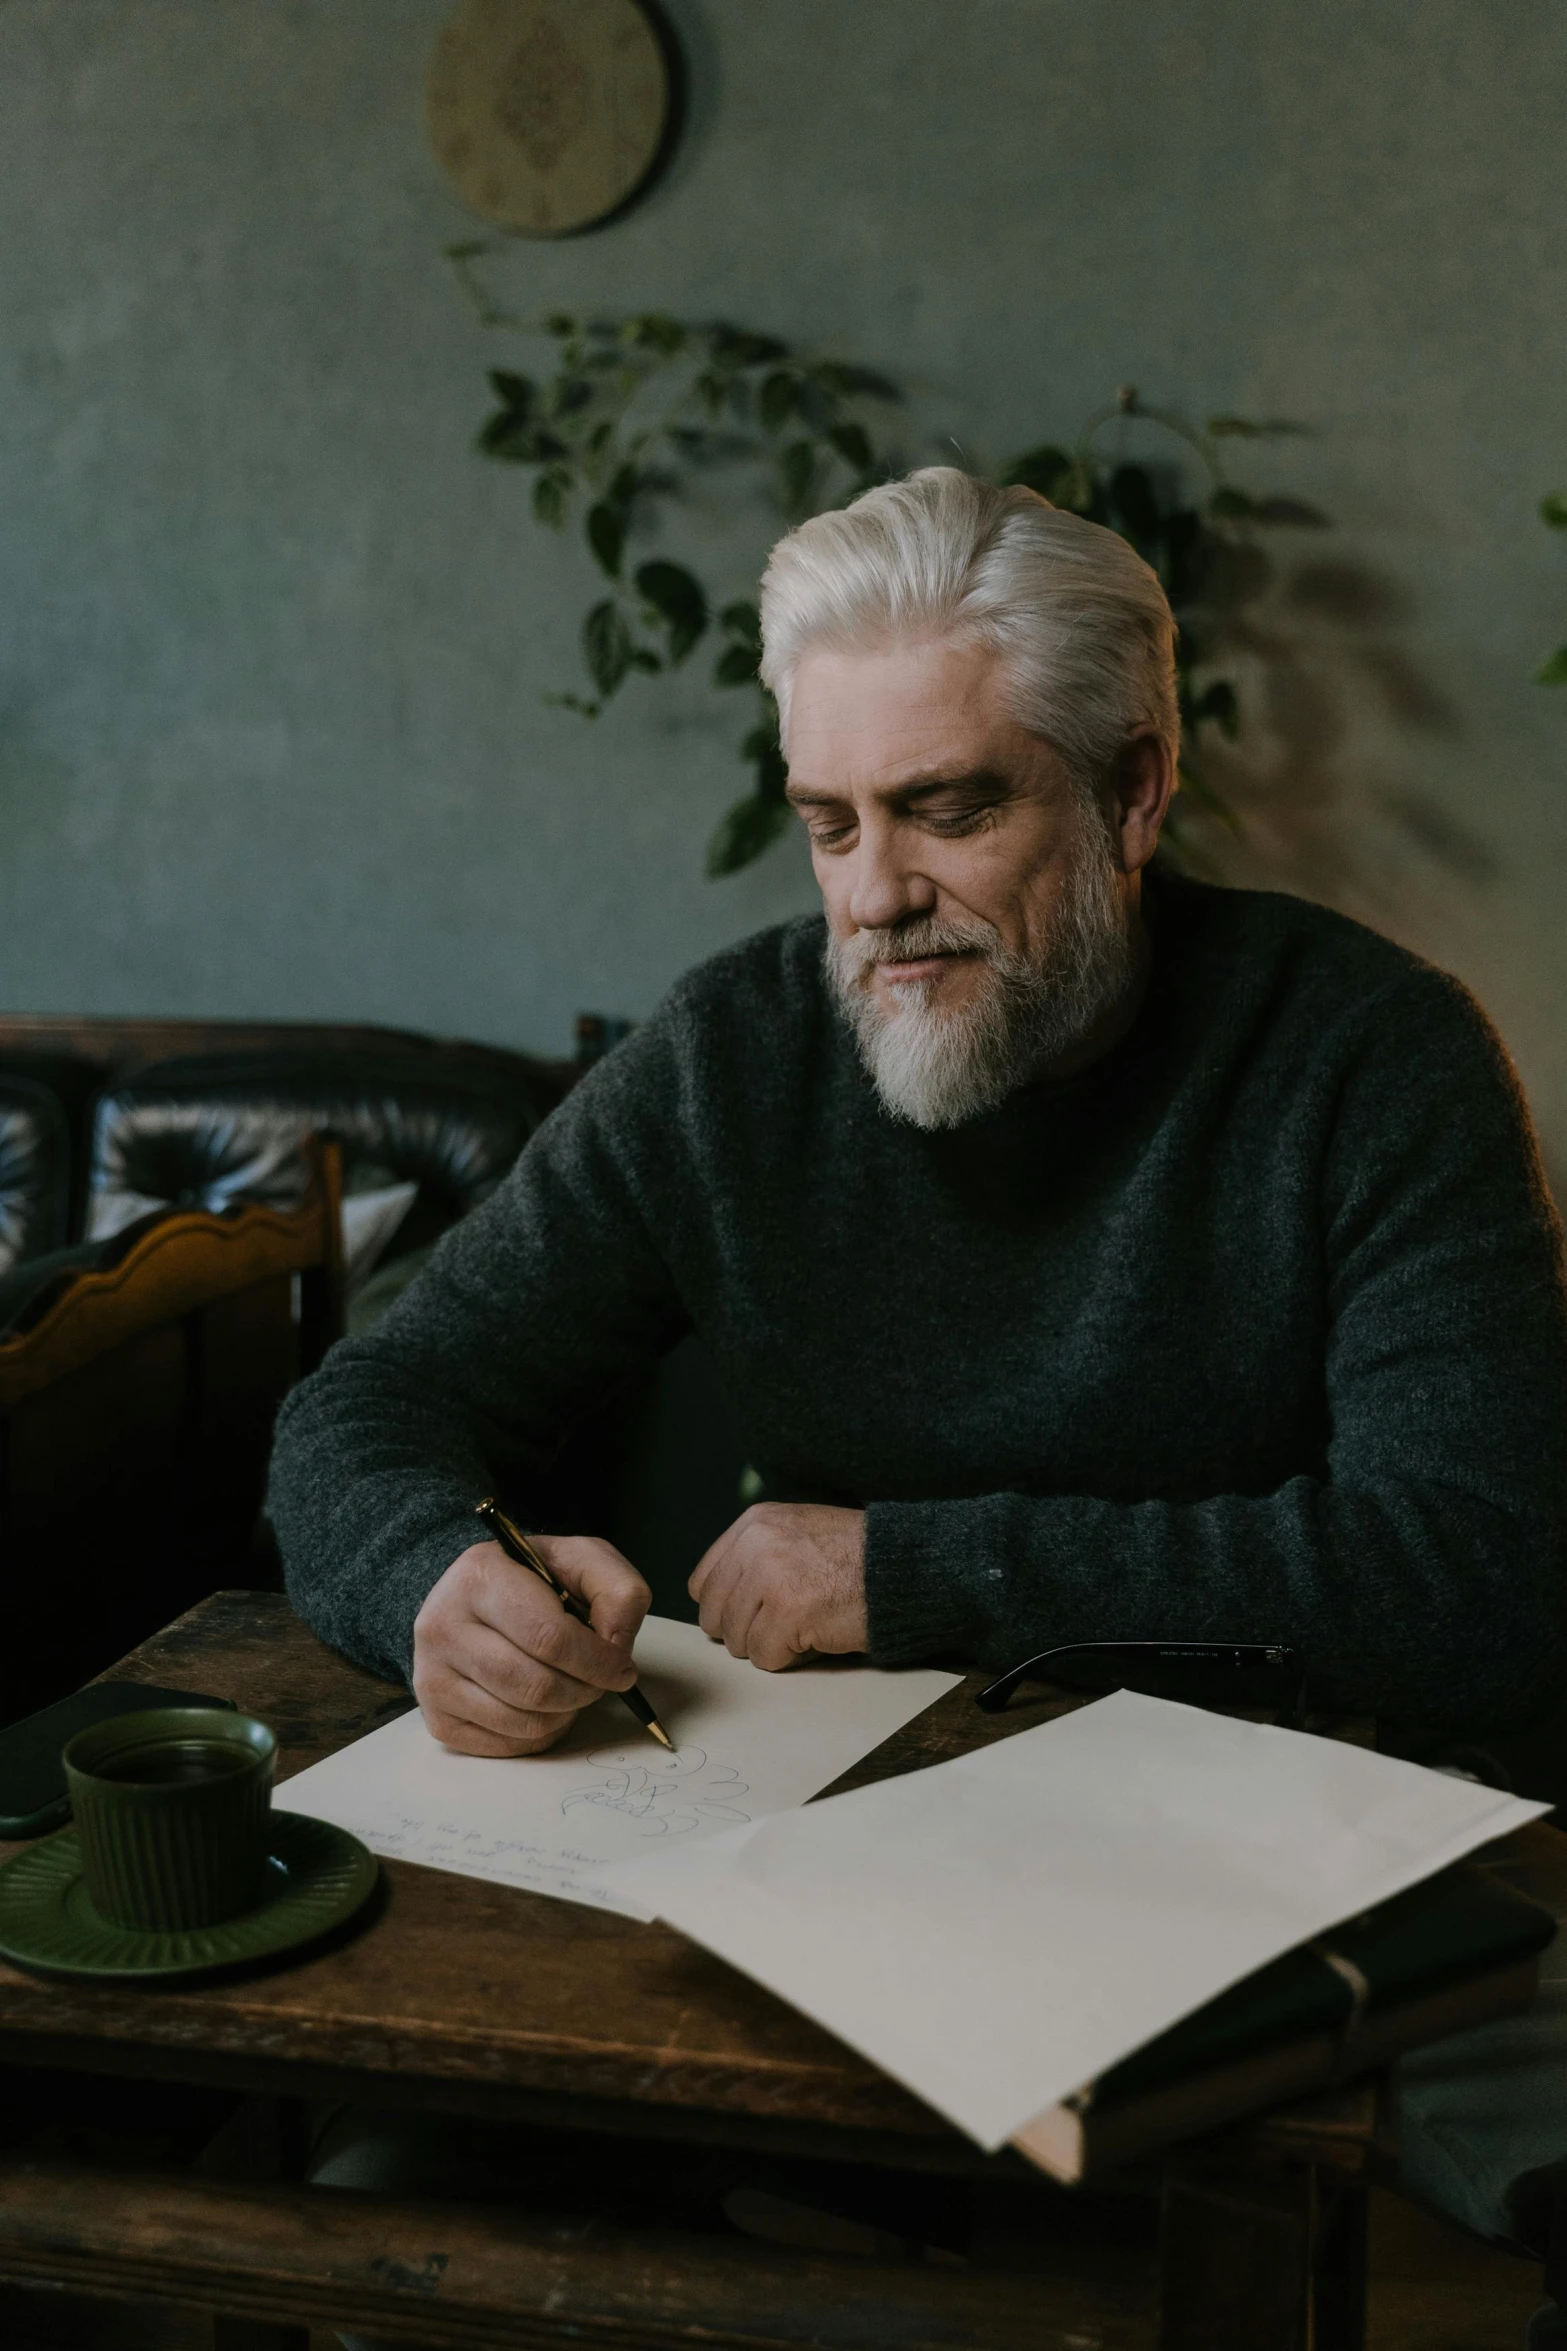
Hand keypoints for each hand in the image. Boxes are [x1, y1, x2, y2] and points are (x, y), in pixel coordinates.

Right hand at [412, 1534, 650, 1755]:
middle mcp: (443, 1626)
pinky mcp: (436, 1717)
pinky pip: (504, 1746)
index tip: (622, 1669)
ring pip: (522, 1722)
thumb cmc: (533, 1580)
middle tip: (600, 1682)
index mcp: (480, 1577)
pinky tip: (544, 1706)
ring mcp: (432, 1676)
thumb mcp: (583, 1560)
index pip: (549, 1638)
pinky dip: (539, 1735)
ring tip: (573, 1689)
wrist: (473, 1597)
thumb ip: (617, 1591)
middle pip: (535, 1687)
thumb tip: (616, 1645)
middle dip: (584, 1691)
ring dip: (565, 1714)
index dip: (597, 1662)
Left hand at [689, 1503, 866, 1669]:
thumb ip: (754, 1555)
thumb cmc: (855, 1556)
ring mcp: (770, 1578)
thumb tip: (719, 1601)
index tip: (752, 1614)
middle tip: (781, 1627)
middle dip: (745, 1631)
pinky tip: (814, 1638)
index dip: (726, 1608)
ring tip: (804, 1627)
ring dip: (769, 1645)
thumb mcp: (796, 1532)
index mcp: (754, 1524)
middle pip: (715, 1616)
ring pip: (737, 1640)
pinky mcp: (788, 1613)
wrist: (901, 1566)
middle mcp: (756, 1545)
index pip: (703, 1583)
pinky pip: (765, 1656)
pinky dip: (789, 1658)